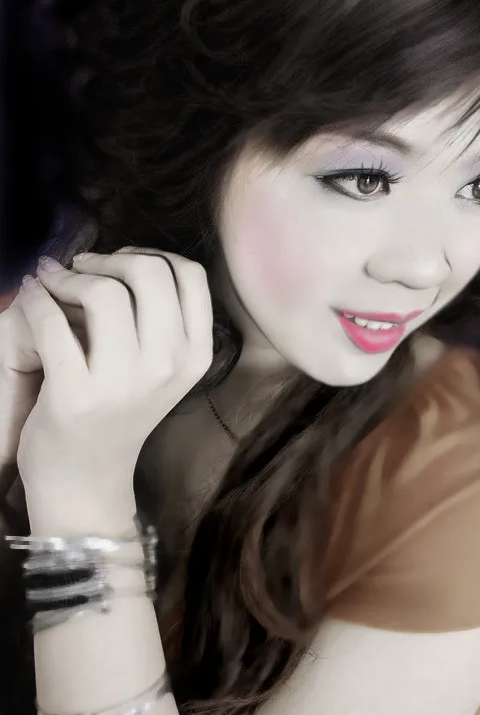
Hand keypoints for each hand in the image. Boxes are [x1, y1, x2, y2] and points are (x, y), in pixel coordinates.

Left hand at [15, 247, 213, 502]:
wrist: (86, 478)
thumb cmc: (122, 409)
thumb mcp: (163, 367)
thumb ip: (162, 316)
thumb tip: (126, 258)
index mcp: (195, 354)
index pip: (189, 274)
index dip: (151, 254)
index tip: (120, 263)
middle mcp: (168, 367)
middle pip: (148, 273)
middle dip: (107, 259)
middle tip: (80, 267)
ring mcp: (123, 383)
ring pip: (103, 292)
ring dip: (69, 275)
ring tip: (52, 279)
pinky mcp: (75, 395)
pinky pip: (52, 321)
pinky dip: (37, 296)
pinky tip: (32, 293)